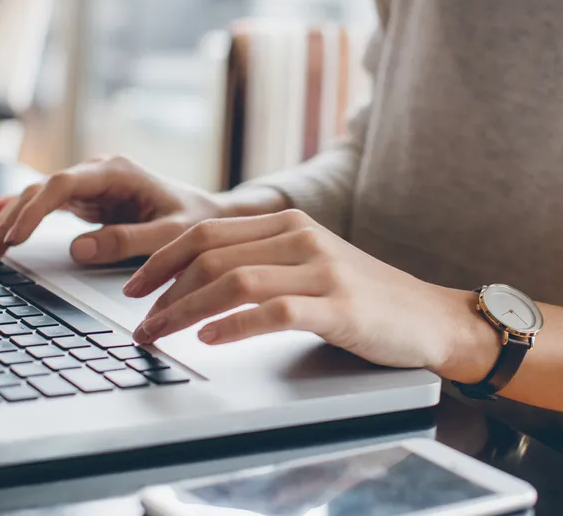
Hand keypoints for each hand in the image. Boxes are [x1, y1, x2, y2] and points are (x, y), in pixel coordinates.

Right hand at [0, 156, 238, 265]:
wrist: (210, 216)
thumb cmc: (195, 223)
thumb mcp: (169, 235)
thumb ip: (128, 241)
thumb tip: (78, 249)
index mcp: (116, 172)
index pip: (62, 185)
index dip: (34, 209)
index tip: (14, 237)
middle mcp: (97, 173)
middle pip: (40, 191)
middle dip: (9, 222)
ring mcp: (89, 185)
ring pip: (35, 198)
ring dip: (5, 222)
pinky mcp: (85, 200)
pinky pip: (42, 204)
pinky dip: (14, 211)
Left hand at [123, 209, 496, 375]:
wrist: (429, 317)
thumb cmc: (364, 298)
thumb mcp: (310, 264)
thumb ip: (262, 261)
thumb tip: (195, 281)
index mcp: (288, 223)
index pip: (206, 232)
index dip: (161, 259)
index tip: (133, 288)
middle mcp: (301, 238)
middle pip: (211, 254)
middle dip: (162, 289)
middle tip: (139, 322)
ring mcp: (322, 271)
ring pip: (234, 281)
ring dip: (185, 311)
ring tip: (160, 334)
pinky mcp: (339, 307)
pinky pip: (274, 312)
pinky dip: (234, 325)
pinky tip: (210, 339)